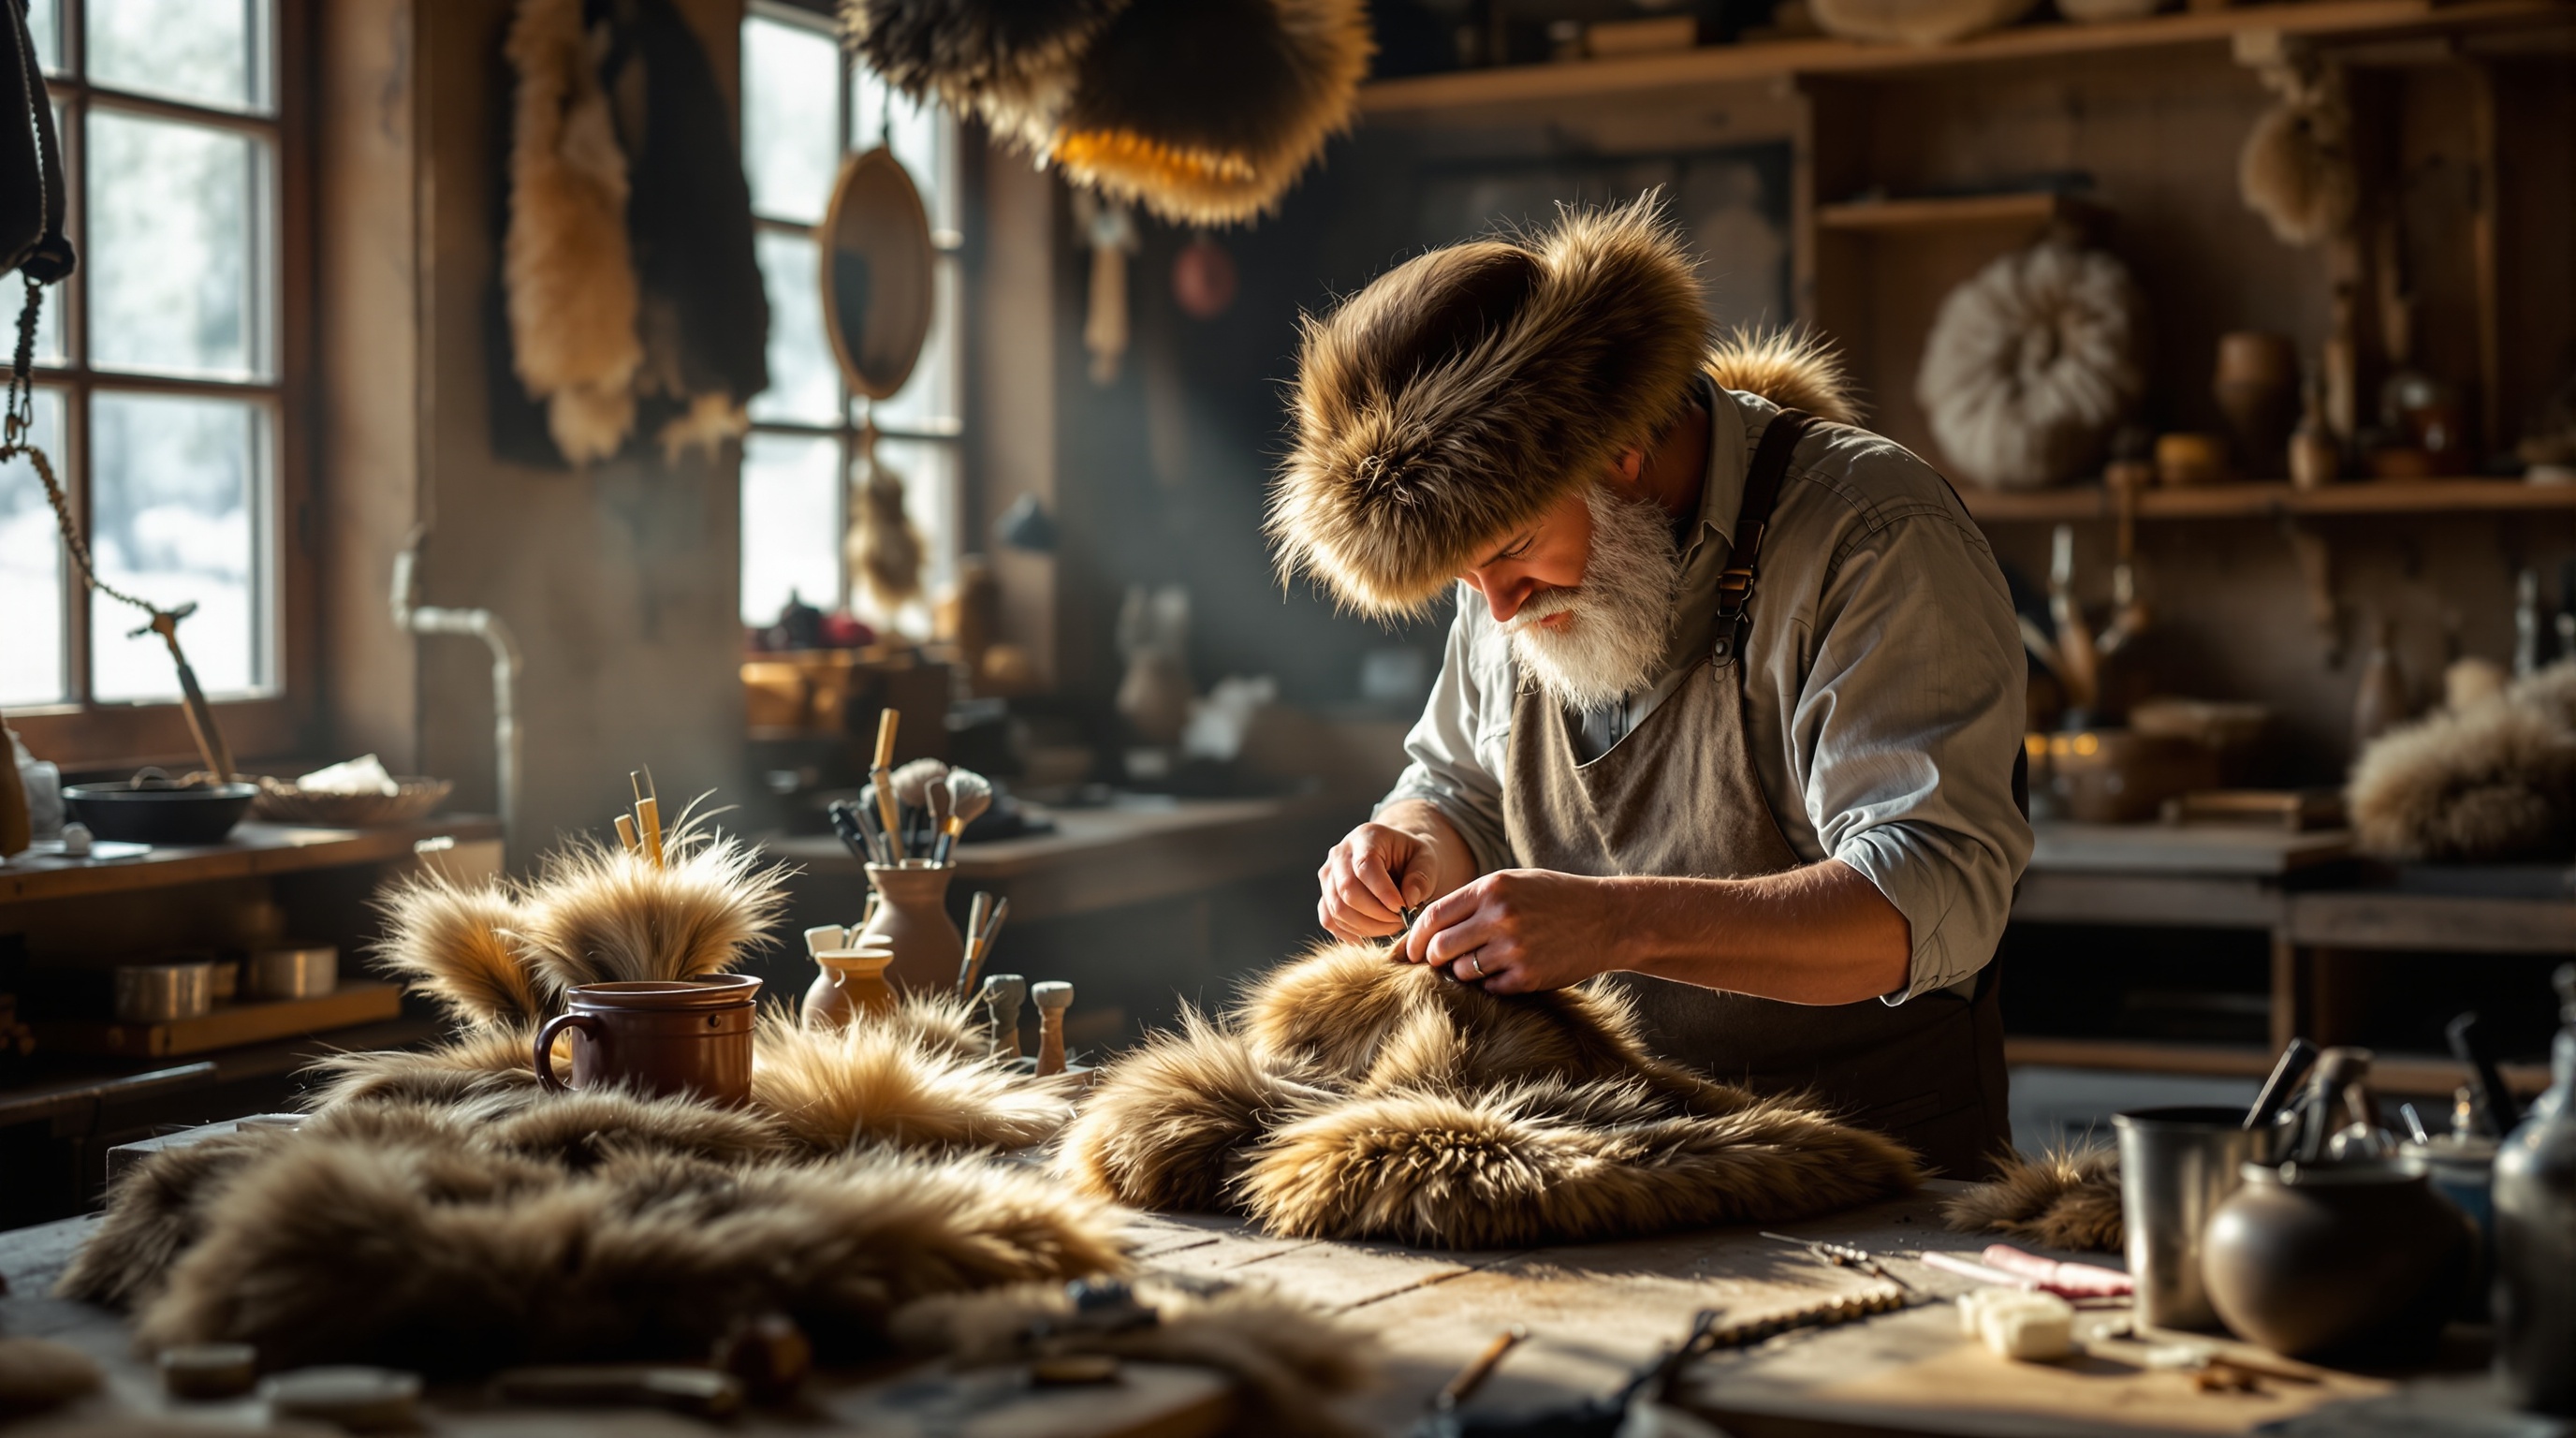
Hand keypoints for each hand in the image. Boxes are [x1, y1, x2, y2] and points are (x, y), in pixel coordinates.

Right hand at [1317, 822, 1437, 940]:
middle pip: (1347, 891)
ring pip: (1337, 909)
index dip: (1383, 892)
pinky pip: (1329, 920)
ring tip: (1392, 926)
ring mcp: (1328, 875)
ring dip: (1366, 927)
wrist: (1397, 859)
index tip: (1403, 909)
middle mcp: (1340, 853)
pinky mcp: (1325, 895)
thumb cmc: (1412, 858)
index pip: (1365, 866)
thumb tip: (1409, 900)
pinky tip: (1371, 935)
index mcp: (1366, 836)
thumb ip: (1421, 877)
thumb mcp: (1427, 860)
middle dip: (1376, 914)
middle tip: (1401, 921)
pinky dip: (1350, 933)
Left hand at [1399, 869, 1628, 993]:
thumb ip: (1472, 901)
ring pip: (1463, 972)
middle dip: (1433, 959)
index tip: (1408, 951)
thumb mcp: (1513, 883)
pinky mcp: (1528, 977)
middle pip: (1440, 948)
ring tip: (1484, 962)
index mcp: (1491, 889)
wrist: (1608, 919)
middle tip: (1438, 963)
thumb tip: (1425, 930)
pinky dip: (1491, 984)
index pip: (1433, 917)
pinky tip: (1507, 971)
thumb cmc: (1555, 898)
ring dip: (1464, 972)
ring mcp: (1514, 949)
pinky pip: (1490, 988)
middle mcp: (1499, 917)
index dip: (1415, 938)